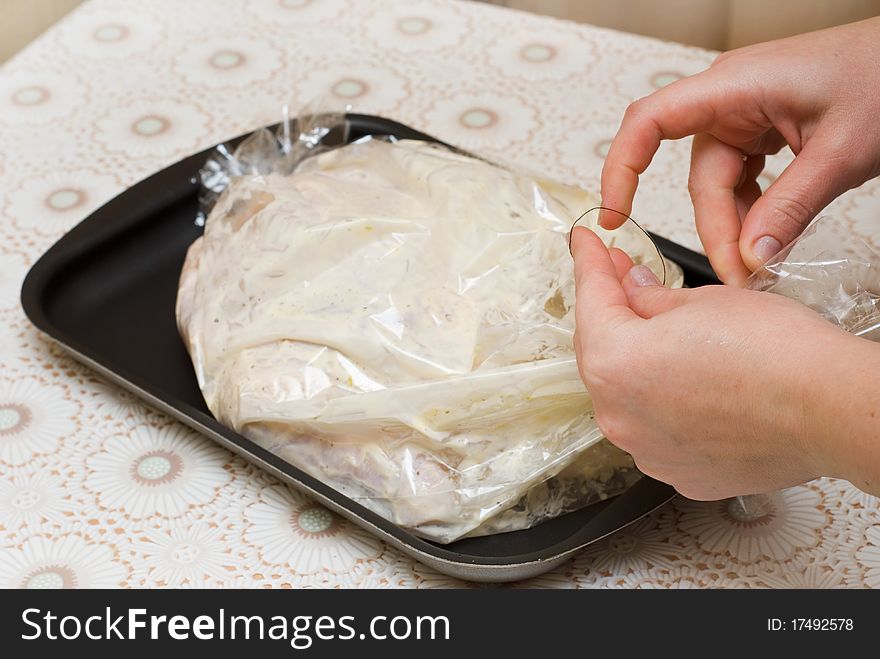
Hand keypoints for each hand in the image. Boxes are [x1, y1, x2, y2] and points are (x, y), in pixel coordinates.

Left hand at [571, 227, 879, 498]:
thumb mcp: (703, 301)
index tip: (584, 244)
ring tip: (661, 329)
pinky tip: (686, 380)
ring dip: (635, 360)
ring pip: (625, 393)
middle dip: (609, 311)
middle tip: (623, 276)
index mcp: (614, 362)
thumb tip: (634, 290)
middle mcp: (618, 414)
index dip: (589, 262)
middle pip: (599, 350)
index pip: (590, 298)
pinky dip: (661, 401)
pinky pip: (655, 427)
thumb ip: (651, 297)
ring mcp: (646, 449)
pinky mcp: (677, 470)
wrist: (828, 411)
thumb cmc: (777, 355)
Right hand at [600, 18, 879, 285]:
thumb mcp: (842, 149)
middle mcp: (732, 98)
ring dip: (738, 226)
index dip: (622, 168)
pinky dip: (756, 211)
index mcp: (735, 85)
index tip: (616, 215)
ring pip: (721, 184)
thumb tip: (751, 255)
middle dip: (716, 229)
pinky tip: (773, 235)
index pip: (650, 122)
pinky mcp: (766, 129)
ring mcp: (748, 114)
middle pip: (699, 176)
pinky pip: (745, 179)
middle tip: (739, 275)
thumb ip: (792, 206)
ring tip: (762, 262)